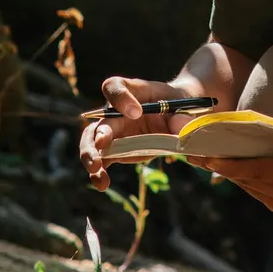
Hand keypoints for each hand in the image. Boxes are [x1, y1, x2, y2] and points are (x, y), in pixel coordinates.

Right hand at [79, 76, 197, 191]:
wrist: (176, 115)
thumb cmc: (176, 104)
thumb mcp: (182, 106)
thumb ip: (181, 118)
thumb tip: (182, 133)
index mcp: (131, 91)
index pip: (115, 87)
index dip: (120, 98)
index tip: (136, 112)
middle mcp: (116, 111)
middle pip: (98, 119)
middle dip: (98, 133)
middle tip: (102, 144)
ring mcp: (114, 132)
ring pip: (92, 141)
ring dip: (90, 155)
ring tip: (96, 170)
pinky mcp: (116, 151)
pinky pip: (102, 160)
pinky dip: (99, 173)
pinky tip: (102, 184)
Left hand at [193, 121, 272, 218]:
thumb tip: (246, 129)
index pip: (252, 170)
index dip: (226, 164)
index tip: (204, 157)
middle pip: (246, 181)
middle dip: (221, 167)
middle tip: (194, 154)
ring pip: (251, 189)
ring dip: (232, 174)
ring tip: (207, 159)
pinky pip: (261, 195)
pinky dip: (249, 181)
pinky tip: (234, 170)